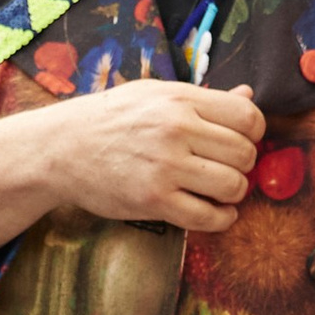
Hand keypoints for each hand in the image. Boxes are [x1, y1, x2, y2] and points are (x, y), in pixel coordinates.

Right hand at [0, 80, 262, 253]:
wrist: (61, 148)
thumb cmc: (111, 119)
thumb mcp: (155, 95)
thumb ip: (203, 98)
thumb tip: (248, 97)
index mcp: (181, 100)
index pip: (248, 117)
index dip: (253, 133)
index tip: (239, 142)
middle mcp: (177, 130)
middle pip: (245, 154)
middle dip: (244, 166)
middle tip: (226, 169)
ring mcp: (166, 167)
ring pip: (233, 186)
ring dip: (233, 194)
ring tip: (219, 191)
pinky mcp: (154, 201)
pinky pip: (208, 217)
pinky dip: (221, 219)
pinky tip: (216, 213)